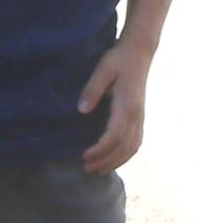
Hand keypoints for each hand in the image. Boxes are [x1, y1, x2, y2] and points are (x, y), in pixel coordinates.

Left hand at [77, 43, 151, 173]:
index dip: (100, 150)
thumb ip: (92, 89)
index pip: (115, 136)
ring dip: (115, 161)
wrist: (139, 53)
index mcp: (127, 106)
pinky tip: (115, 160)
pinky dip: (126, 155)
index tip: (84, 156)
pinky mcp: (140, 117)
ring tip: (98, 169)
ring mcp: (141, 118)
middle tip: (86, 168)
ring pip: (132, 148)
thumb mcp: (103, 69)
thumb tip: (82, 111)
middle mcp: (137, 115)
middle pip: (123, 147)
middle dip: (105, 161)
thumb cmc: (118, 60)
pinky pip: (136, 142)